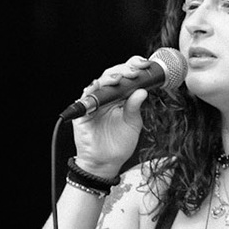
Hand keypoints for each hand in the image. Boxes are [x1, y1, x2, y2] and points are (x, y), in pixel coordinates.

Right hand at [71, 55, 155, 173]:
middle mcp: (106, 97)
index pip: (125, 76)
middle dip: (124, 69)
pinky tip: (101, 85)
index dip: (133, 67)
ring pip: (100, 82)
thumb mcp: (133, 124)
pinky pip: (86, 96)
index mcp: (119, 97)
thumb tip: (142, 91)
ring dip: (110, 77)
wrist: (106, 163)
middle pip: (113, 74)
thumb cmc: (118, 144)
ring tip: (121, 77)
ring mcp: (94, 103)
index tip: (145, 65)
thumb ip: (135, 107)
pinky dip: (93, 89)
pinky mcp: (84, 112)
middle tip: (136, 71)